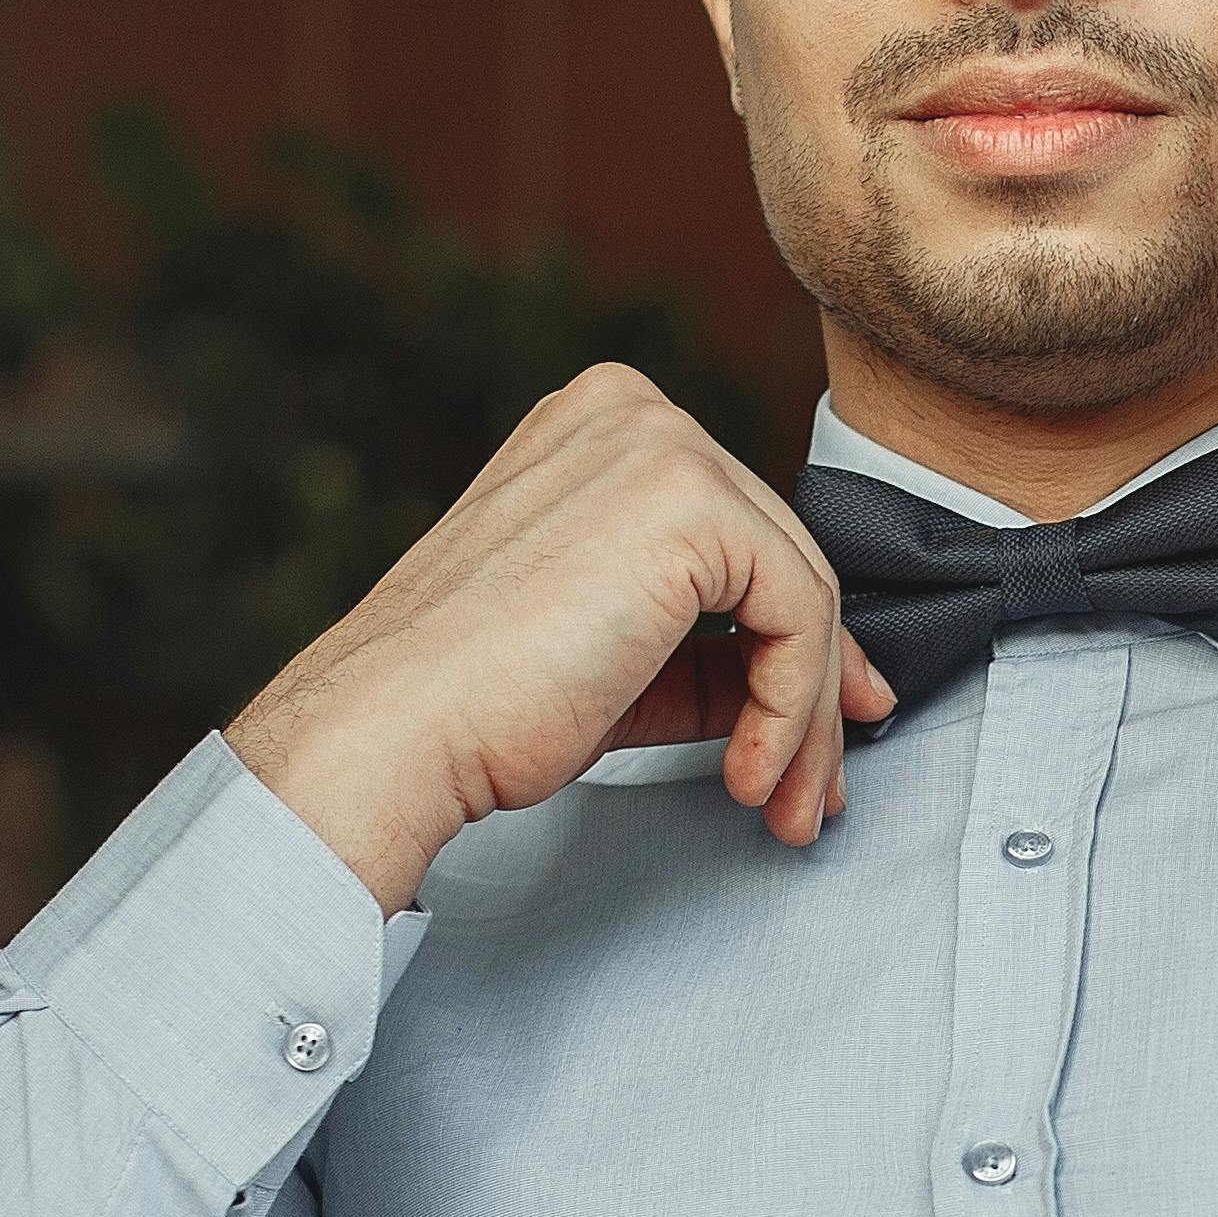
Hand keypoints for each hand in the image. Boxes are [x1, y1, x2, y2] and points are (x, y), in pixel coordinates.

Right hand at [229, 364, 890, 907]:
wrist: (398, 730)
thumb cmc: (473, 705)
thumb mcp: (618, 661)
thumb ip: (708, 651)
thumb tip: (819, 687)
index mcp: (598, 429)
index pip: (738, 538)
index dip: (793, 647)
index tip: (809, 739)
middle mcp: (631, 412)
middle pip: (780, 560)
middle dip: (811, 693)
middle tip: (811, 795)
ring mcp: (661, 445)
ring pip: (803, 590)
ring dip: (808, 719)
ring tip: (785, 803)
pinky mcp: (691, 500)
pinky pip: (802, 614)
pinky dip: (793, 711)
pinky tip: (748, 773)